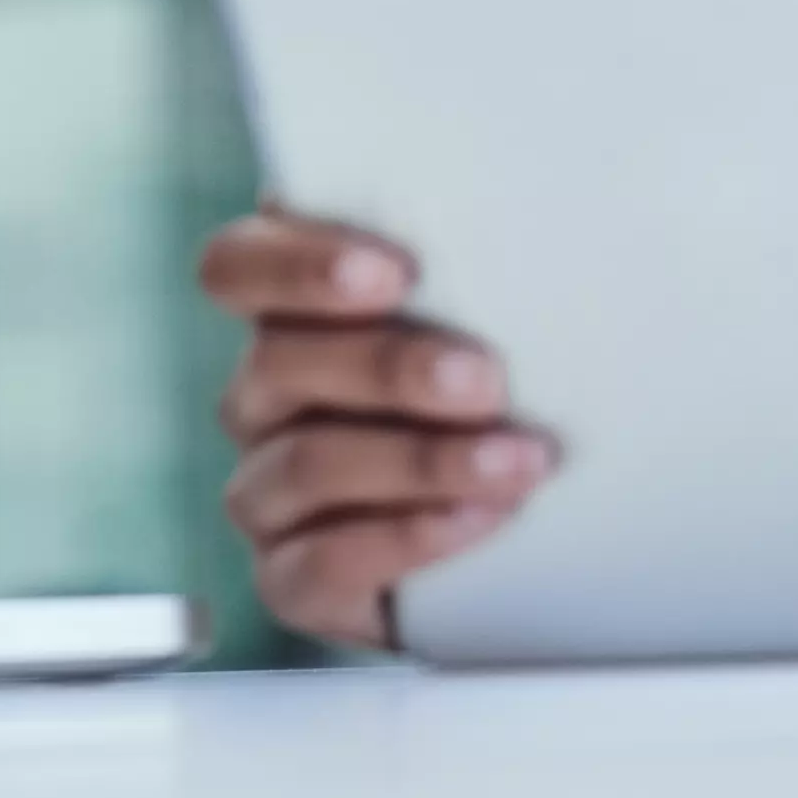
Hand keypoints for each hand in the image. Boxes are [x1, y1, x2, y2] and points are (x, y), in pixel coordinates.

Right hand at [197, 209, 557, 645]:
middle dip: (389, 367)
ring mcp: (269, 491)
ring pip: (305, 464)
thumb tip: (560, 218)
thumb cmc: (515, 387)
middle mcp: (266, 396)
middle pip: (276, 362)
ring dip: (420, 461)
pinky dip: (405, 539)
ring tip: (518, 462)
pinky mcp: (293, 579)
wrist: (532, 531)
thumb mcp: (506, 314)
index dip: (295, 264)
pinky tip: (478, 520)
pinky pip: (317, 564)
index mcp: (296, 312)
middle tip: (486, 379)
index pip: (237, 265)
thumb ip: (489, 267)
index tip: (394, 273)